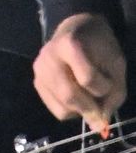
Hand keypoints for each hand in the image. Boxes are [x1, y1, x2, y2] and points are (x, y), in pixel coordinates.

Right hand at [33, 12, 126, 132]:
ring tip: (89, 96)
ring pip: (62, 108)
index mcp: (69, 45)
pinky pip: (56, 109)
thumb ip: (114, 92)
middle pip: (69, 96)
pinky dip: (71, 110)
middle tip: (102, 108)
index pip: (87, 78)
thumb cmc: (99, 46)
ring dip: (82, 110)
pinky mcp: (37, 82)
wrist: (75, 29)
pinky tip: (78, 96)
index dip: (104, 87)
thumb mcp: (116, 63)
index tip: (110, 82)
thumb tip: (100, 124)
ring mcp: (39, 71)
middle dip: (90, 108)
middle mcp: (48, 58)